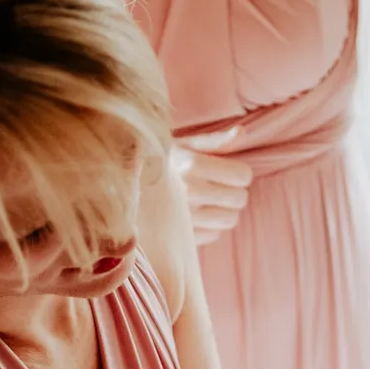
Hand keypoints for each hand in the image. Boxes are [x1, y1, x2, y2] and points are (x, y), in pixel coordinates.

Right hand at [169, 127, 252, 245]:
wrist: (127, 186)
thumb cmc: (164, 161)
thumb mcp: (186, 144)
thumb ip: (216, 141)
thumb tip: (240, 132)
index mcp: (191, 164)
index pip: (242, 176)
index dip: (241, 173)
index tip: (231, 171)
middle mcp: (187, 191)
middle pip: (239, 199)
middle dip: (237, 192)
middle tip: (224, 187)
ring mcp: (184, 217)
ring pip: (230, 219)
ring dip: (227, 210)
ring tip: (213, 201)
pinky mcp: (180, 236)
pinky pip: (214, 234)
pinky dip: (211, 226)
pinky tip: (199, 214)